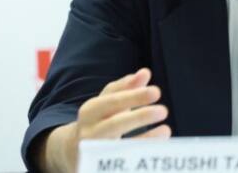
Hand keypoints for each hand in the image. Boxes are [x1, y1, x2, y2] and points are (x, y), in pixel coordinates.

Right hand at [40, 68, 170, 171]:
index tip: (157, 92)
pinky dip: (138, 156)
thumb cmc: (98, 120)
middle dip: (139, 117)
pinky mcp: (95, 167)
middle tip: (163, 110)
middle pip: (115, 124)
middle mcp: (89, 132)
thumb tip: (145, 73)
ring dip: (144, 140)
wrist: (71, 151)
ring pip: (119, 148)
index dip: (134, 96)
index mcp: (91, 111)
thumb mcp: (107, 102)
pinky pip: (121, 163)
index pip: (113, 100)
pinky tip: (156, 150)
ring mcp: (92, 153)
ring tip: (166, 130)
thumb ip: (126, 87)